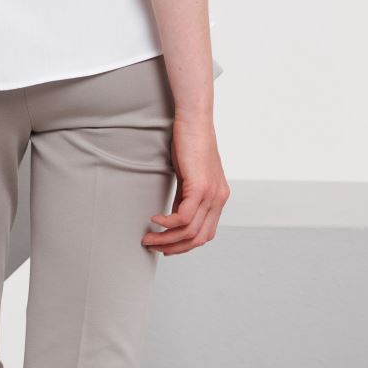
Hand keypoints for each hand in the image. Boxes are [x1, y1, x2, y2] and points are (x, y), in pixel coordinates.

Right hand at [140, 116, 229, 254]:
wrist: (194, 119)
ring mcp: (211, 194)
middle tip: (153, 246)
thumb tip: (175, 217)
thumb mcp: (189, 175)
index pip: (205, 233)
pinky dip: (167, 224)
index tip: (166, 247)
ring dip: (167, 239)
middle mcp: (219, 199)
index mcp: (218, 198)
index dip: (185, 245)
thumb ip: (186, 197)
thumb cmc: (190, 142)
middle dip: (174, 248)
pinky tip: (155, 220)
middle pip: (199, 238)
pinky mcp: (200, 186)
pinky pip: (184, 217)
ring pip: (190, 231)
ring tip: (149, 237)